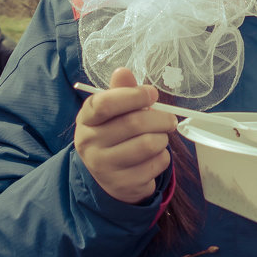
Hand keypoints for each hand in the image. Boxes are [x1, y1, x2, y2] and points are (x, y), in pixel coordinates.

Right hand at [74, 68, 177, 203]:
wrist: (106, 176)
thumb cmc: (114, 134)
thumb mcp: (113, 112)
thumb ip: (121, 91)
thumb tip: (123, 71)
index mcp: (87, 119)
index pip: (105, 104)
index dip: (133, 95)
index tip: (151, 94)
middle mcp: (90, 144)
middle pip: (134, 123)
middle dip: (161, 118)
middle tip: (170, 120)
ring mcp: (104, 167)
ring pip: (149, 144)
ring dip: (163, 139)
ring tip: (159, 137)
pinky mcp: (123, 185)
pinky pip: (156, 164)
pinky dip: (163, 157)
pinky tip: (153, 157)